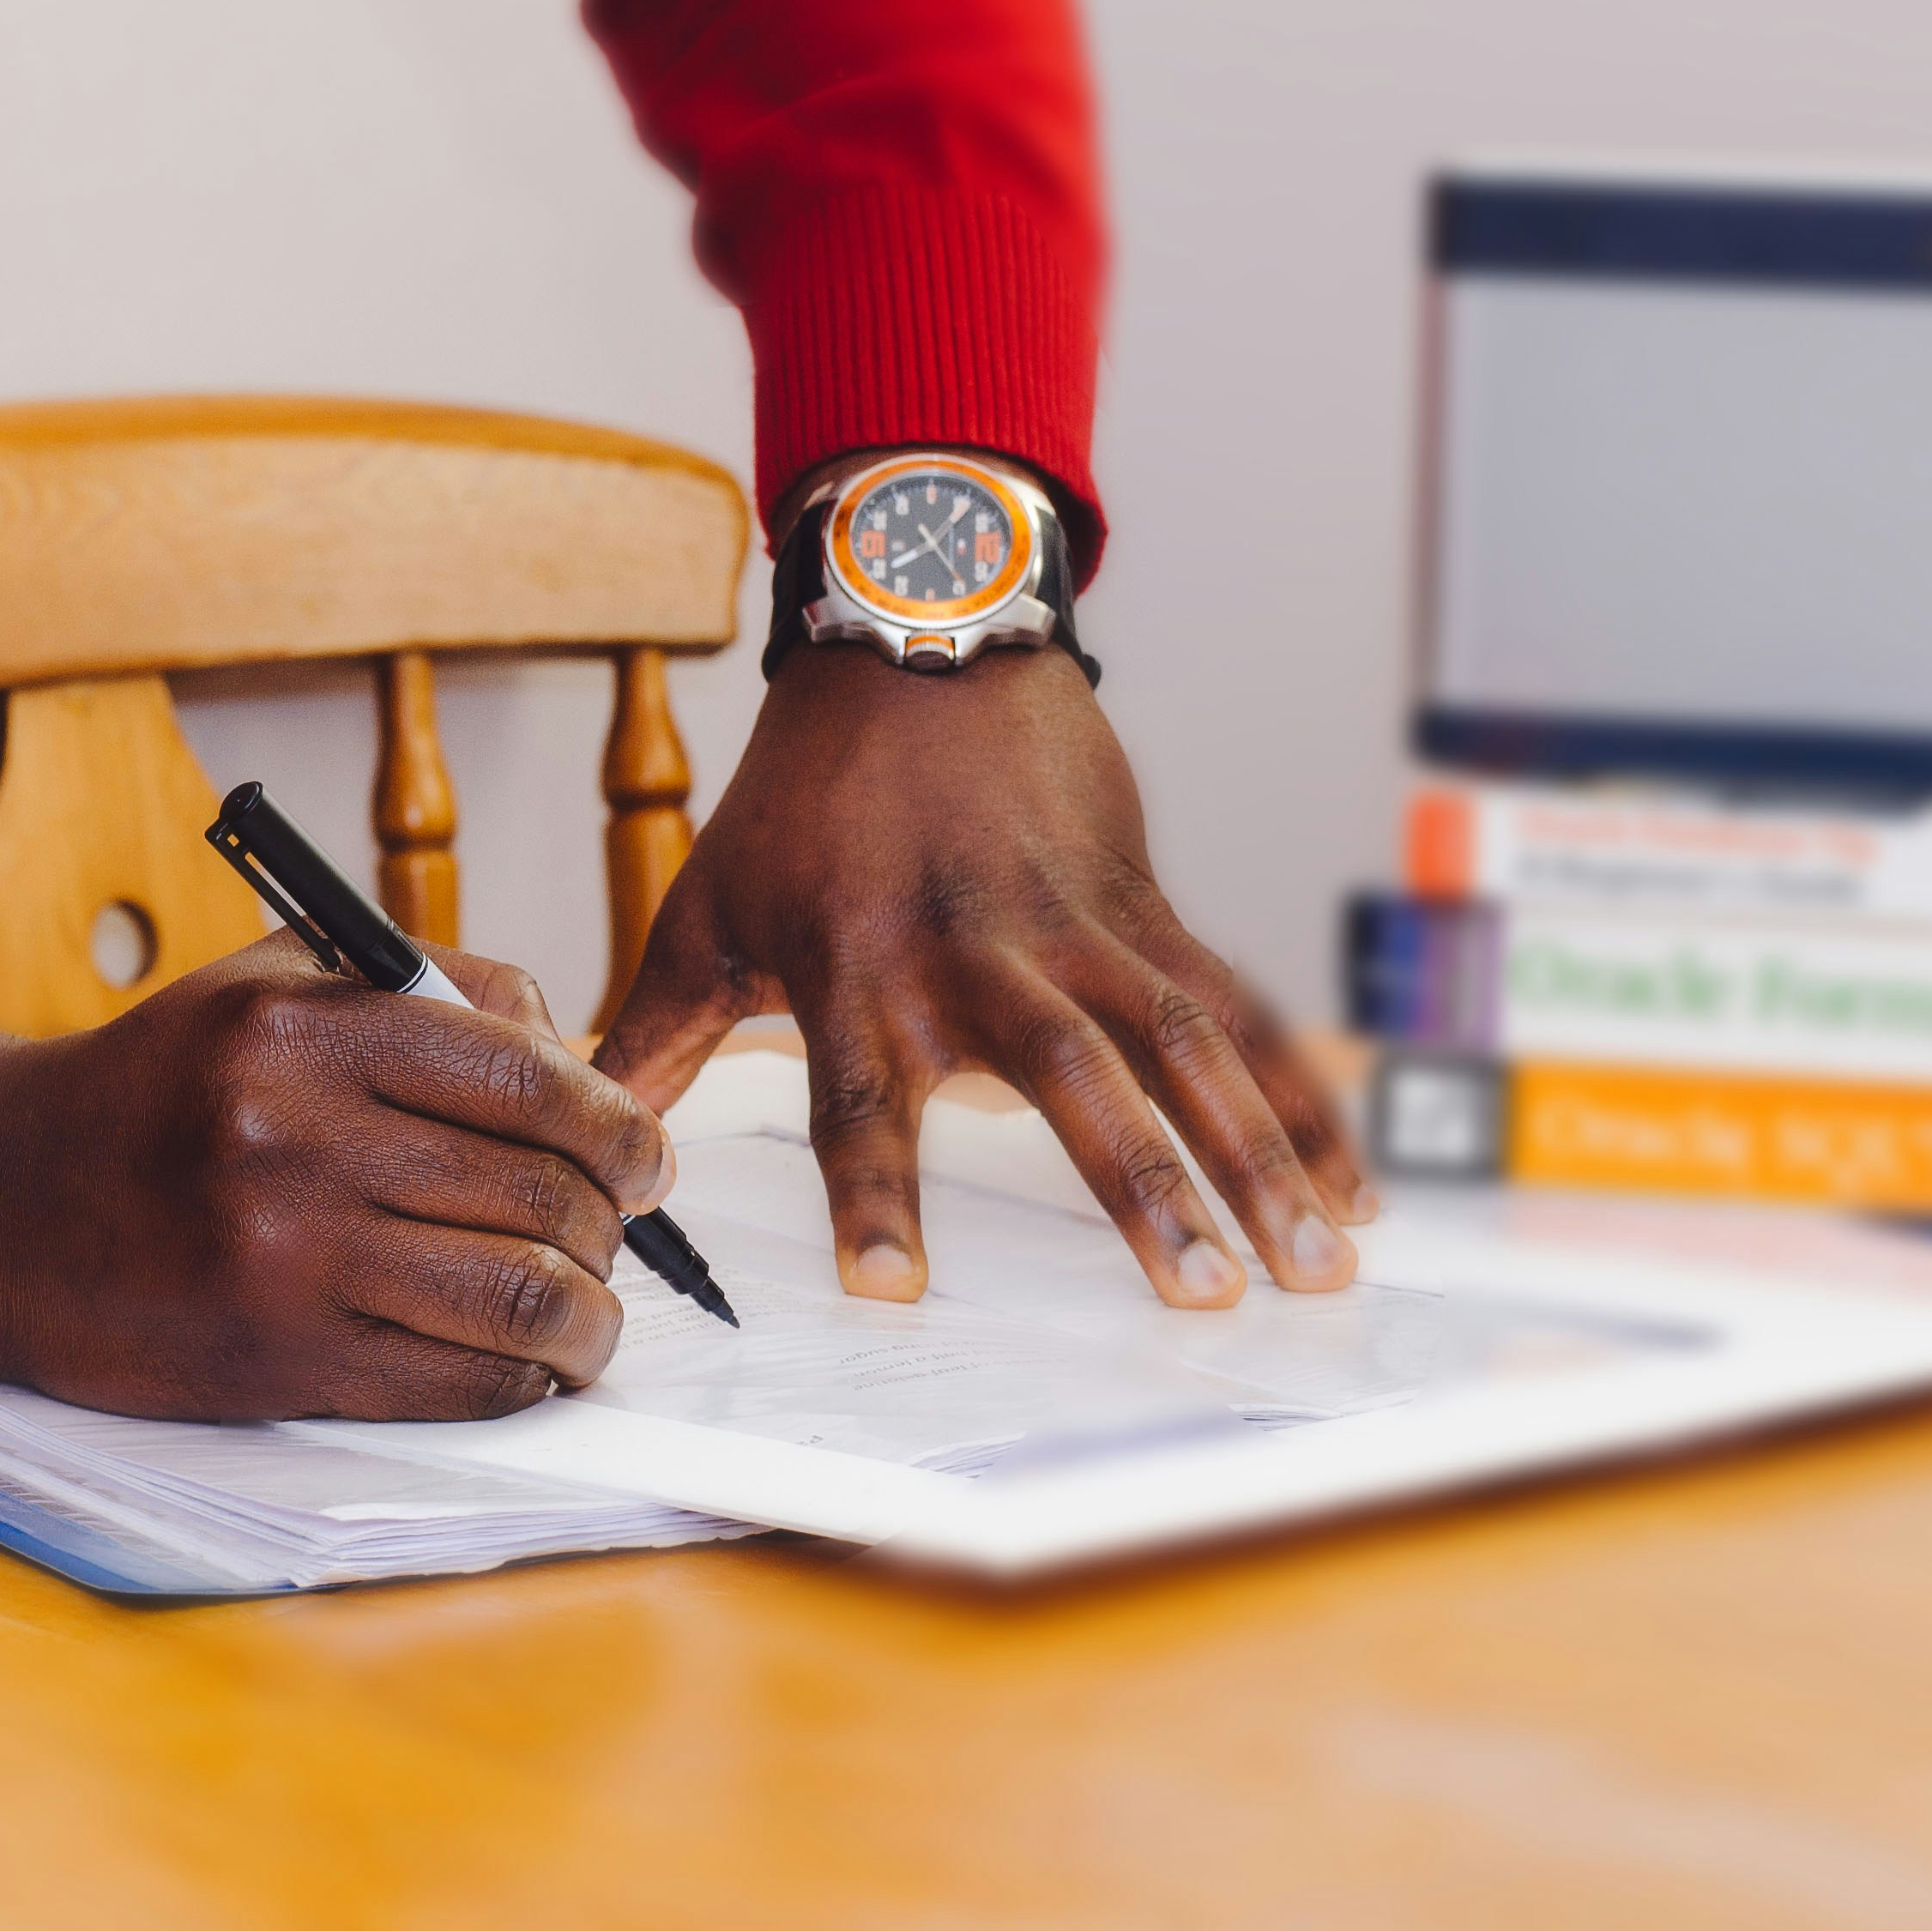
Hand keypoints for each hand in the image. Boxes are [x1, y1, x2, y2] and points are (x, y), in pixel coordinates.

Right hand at [0, 939, 675, 1420]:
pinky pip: (458, 1384)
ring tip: (589, 1315)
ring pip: (520, 1300)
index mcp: (299, 1028)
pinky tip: (527, 1364)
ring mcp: (284, 1258)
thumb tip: (583, 1064)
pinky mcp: (275, 1360)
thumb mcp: (272, 983)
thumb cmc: (155, 1088)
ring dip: (589, 1320)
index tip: (646, 1156)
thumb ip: (432, 988)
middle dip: (614, 1225)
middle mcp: (291, 1137)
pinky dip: (524, 1382)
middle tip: (618, 1235)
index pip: (529, 1081)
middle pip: (541, 1194)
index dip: (622, 1128)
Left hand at [595, 642, 1374, 1307]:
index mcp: (861, 968)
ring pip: (1189, 1048)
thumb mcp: (706, 907)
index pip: (861, 1101)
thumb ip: (650, 1035)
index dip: (875, 1192)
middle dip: (1142, 1189)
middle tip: (1204, 1292)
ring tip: (1315, 1265)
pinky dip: (1304, 1099)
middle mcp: (982, 953)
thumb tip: (578, 1130)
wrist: (918, 638)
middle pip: (1072, 1081)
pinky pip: (1241, 1011)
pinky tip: (1353, 1189)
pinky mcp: (1149, 908)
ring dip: (1259, 1156)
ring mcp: (1082, 928)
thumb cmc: (803, 793)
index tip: (891, 1288)